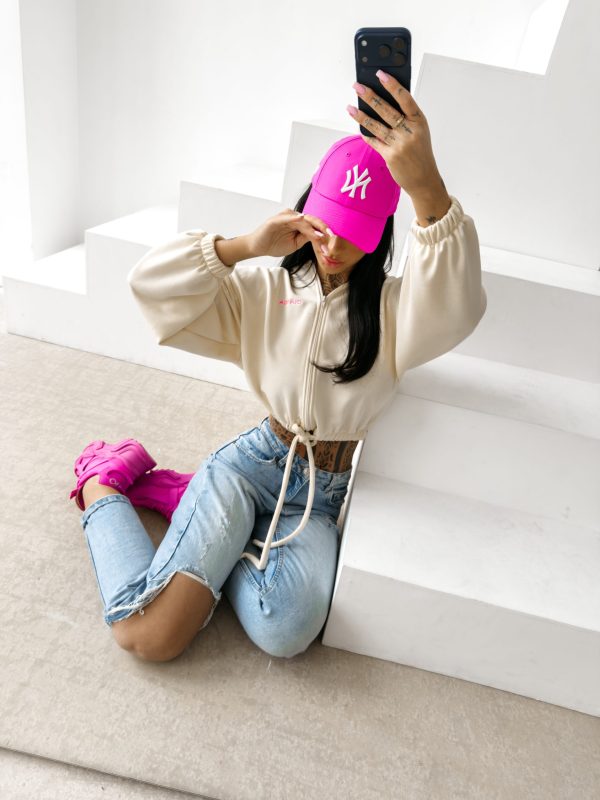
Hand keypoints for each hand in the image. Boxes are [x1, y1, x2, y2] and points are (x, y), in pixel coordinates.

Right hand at [248, 209, 327, 257]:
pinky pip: (287, 218)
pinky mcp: (275, 220)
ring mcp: (284, 217)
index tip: (334, 240)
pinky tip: (301, 220)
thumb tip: (320, 237)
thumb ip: (306, 238)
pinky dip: (294, 219)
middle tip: (332, 236)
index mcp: (298, 223)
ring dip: (312, 229)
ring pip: (302, 221)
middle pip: (311, 221)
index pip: (314, 226)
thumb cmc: (275, 244)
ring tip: (320, 237)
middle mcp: (293, 217)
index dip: (324, 232)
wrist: (258, 247)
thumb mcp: (295, 244)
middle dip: (322, 228)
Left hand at [348, 71, 445, 197]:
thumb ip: (406, 118)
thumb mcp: (419, 131)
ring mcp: (399, 144)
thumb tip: (383, 102)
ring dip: (361, 115)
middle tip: (358, 86)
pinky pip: (374, 141)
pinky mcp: (390, 156)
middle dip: (370, 96)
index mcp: (419, 121)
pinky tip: (358, 126)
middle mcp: (409, 131)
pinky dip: (366, 133)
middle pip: (386, 109)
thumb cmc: (420, 152)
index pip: (405, 98)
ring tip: (350, 107)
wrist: (424, 179)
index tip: (380, 74)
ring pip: (376, 125)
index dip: (392, 85)